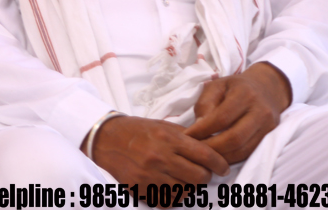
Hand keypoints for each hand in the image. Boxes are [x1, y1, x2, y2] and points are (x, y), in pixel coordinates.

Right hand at [89, 115, 229, 186]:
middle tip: (200, 172)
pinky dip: (173, 196)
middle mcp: (160, 157)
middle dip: (204, 176)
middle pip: (199, 177)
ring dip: (188, 187)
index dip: (220, 164)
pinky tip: (170, 186)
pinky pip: (168, 200)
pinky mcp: (140, 187)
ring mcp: (149, 175)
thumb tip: (211, 146)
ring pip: (186, 191)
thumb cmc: (135, 130)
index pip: (205, 155)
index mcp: (167, 138)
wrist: (104, 138)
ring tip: (182, 178)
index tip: (223, 167)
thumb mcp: (161, 125)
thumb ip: (185, 136)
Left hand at [184, 62, 290, 163]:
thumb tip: (198, 127)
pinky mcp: (270, 137)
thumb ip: (205, 104)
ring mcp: (268, 126)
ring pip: (243, 149)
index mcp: (244, 94)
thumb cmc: (234, 87)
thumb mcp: (216, 86)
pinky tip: (218, 155)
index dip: (203, 130)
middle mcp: (260, 111)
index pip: (221, 118)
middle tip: (195, 150)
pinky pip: (249, 153)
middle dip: (212, 147)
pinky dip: (232, 157)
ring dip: (221, 156)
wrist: (266, 89)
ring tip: (204, 154)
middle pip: (235, 138)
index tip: (187, 136)